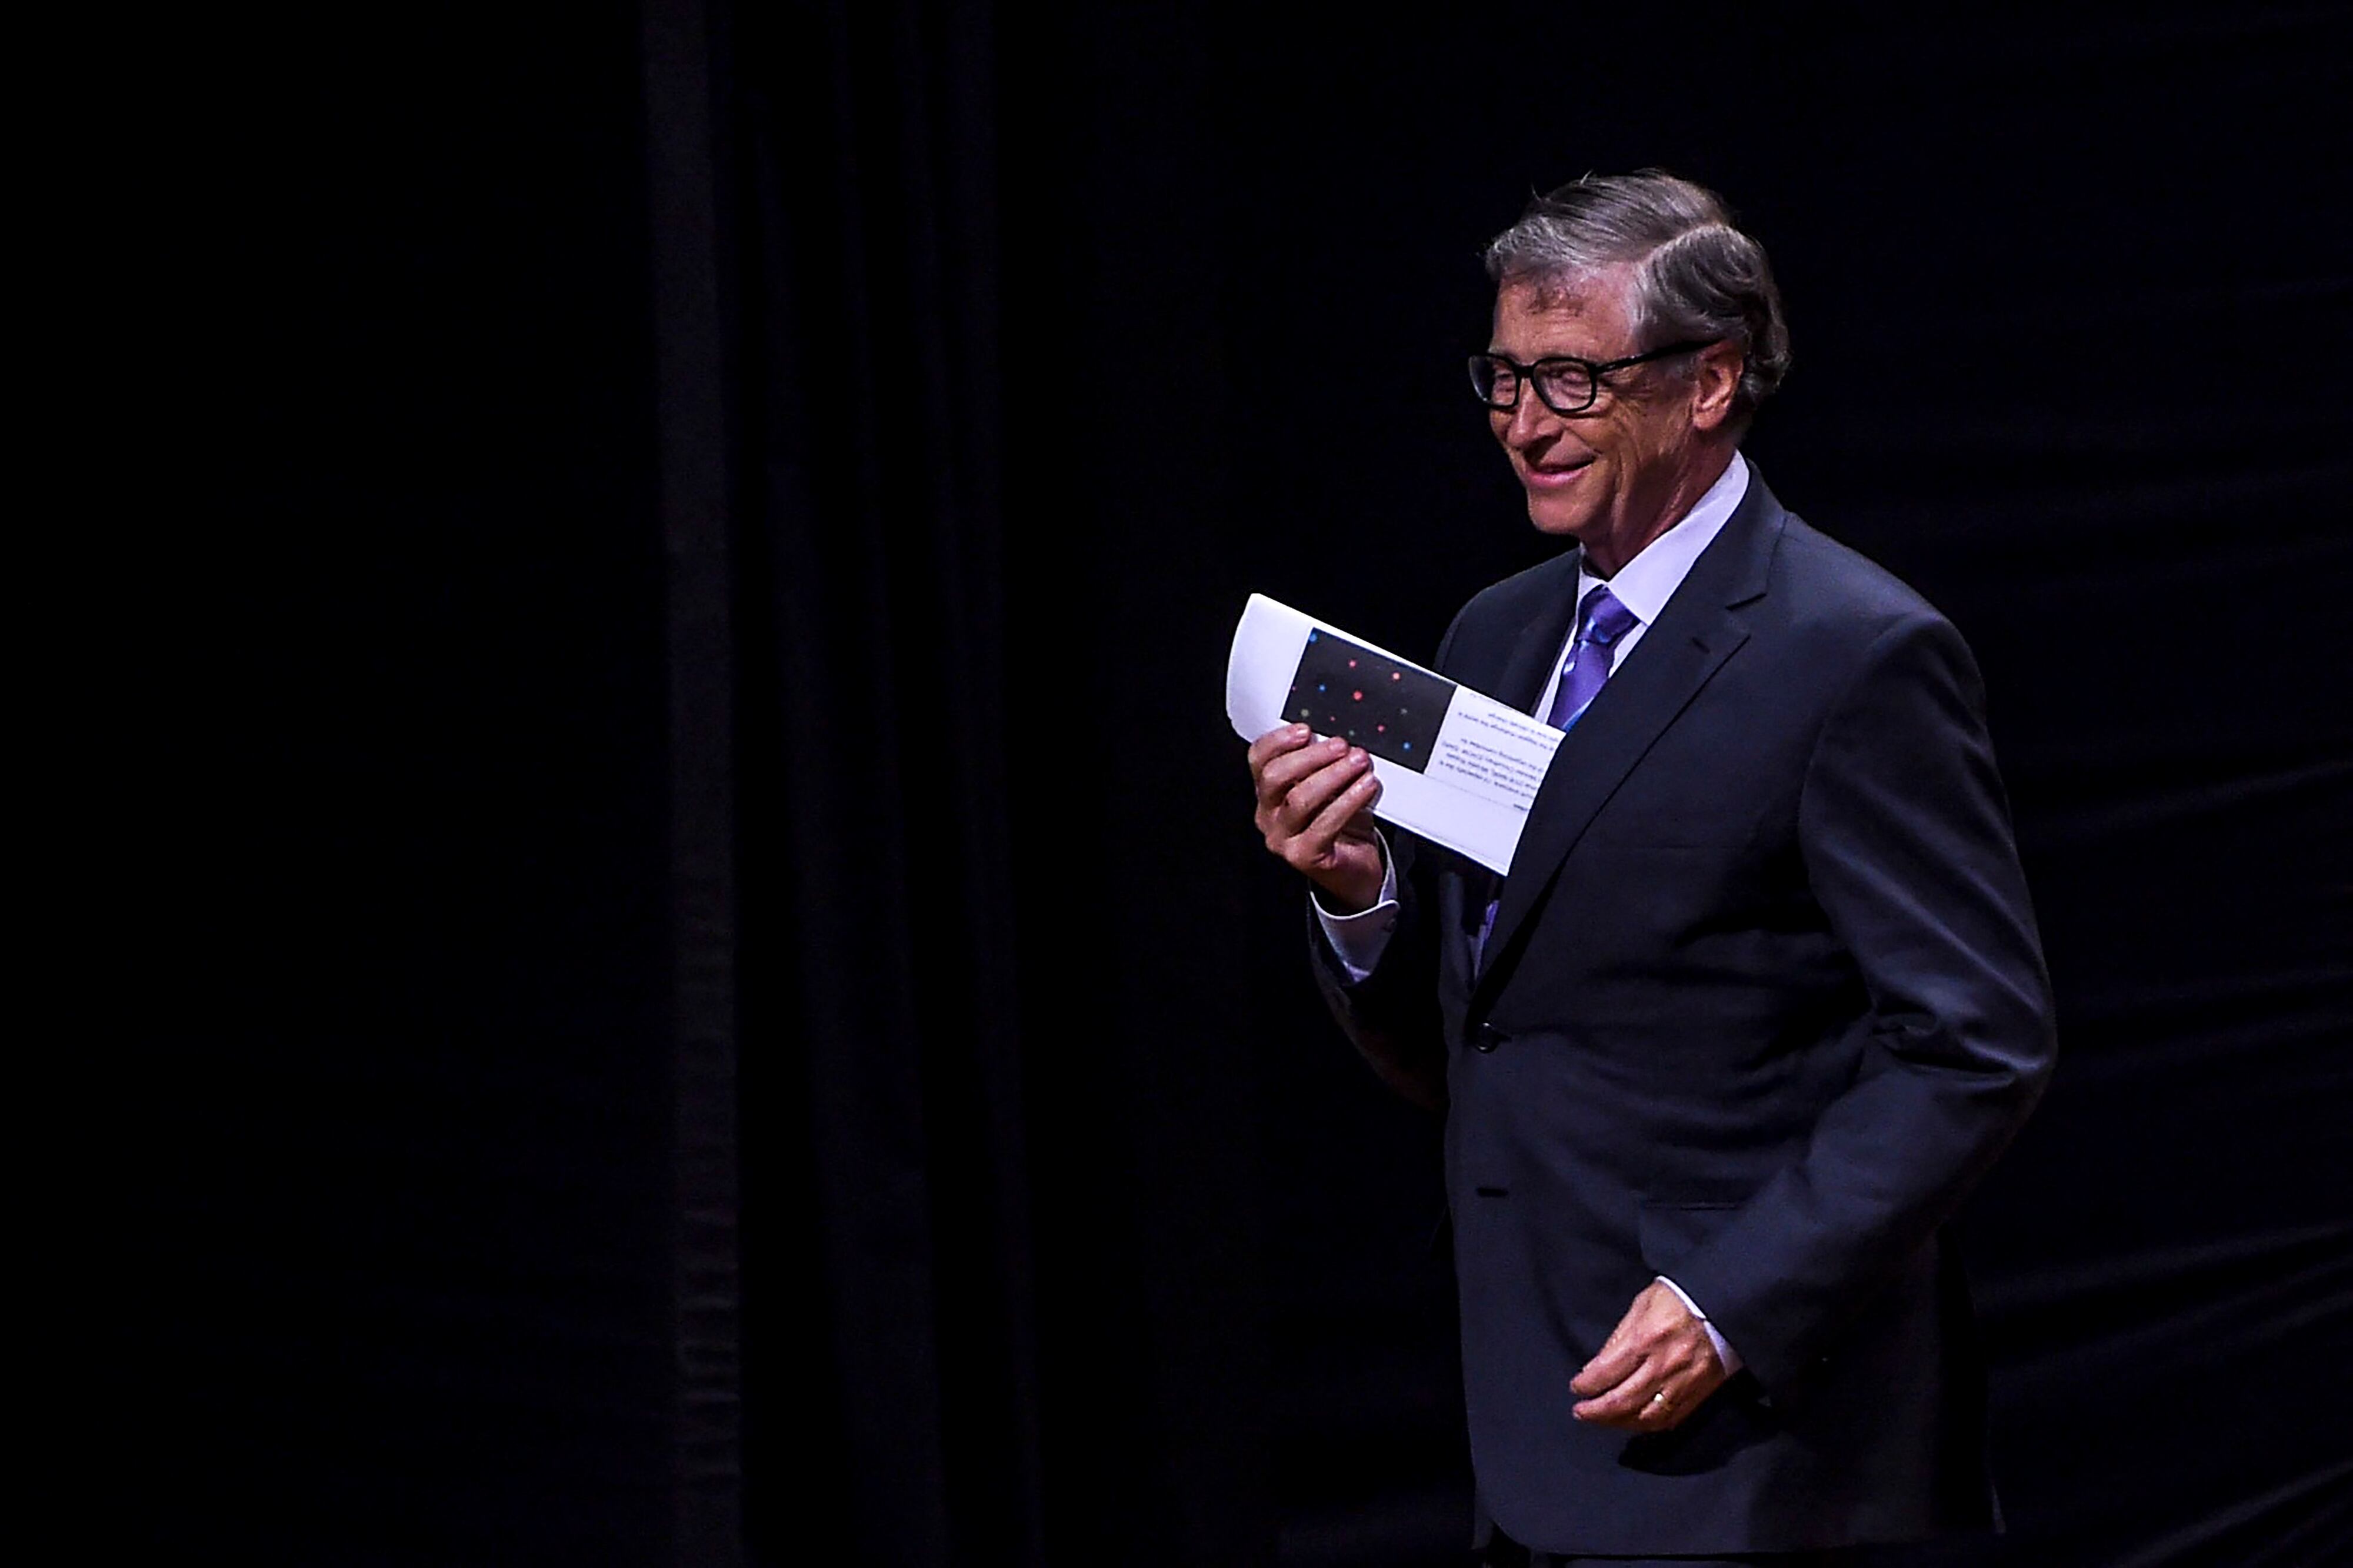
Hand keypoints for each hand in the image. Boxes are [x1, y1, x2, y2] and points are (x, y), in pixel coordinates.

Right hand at [1248, 724, 1385, 911]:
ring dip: (1333, 775)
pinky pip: (1325, 824)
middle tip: (1341, 746)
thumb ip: (1325, 763)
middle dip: (1310, 756)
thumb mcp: (1330, 787)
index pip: (1259, 760)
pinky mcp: (1304, 856)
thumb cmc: (1341, 823)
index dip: (1278, 741)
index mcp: (1268, 793)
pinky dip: (1349, 801)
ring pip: (1299, 799)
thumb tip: (1338, 738)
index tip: (1305, 729)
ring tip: (1359, 763)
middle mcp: (1268, 815)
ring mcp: (1283, 838)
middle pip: (1275, 777)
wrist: (1356, 869)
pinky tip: (1366, 787)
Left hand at [1569, 1280, 1727, 1431]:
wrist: (1726, 1305)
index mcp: (1645, 1339)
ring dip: (1619, 1423)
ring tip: (1603, 1420)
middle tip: (1580, 1412)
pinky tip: (1634, 1422)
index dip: (1586, 1385)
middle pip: (1622, 1401)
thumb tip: (1596, 1367)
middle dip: (1596, 1411)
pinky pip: (1670, 1419)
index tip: (1576, 1388)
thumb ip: (1618, 1337)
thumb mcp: (1642, 1304)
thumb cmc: (1680, 1298)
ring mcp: (1682, 1384)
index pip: (1606, 1373)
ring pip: (1645, 1417)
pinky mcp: (1699, 1394)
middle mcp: (1663, 1366)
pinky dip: (1647, 1425)